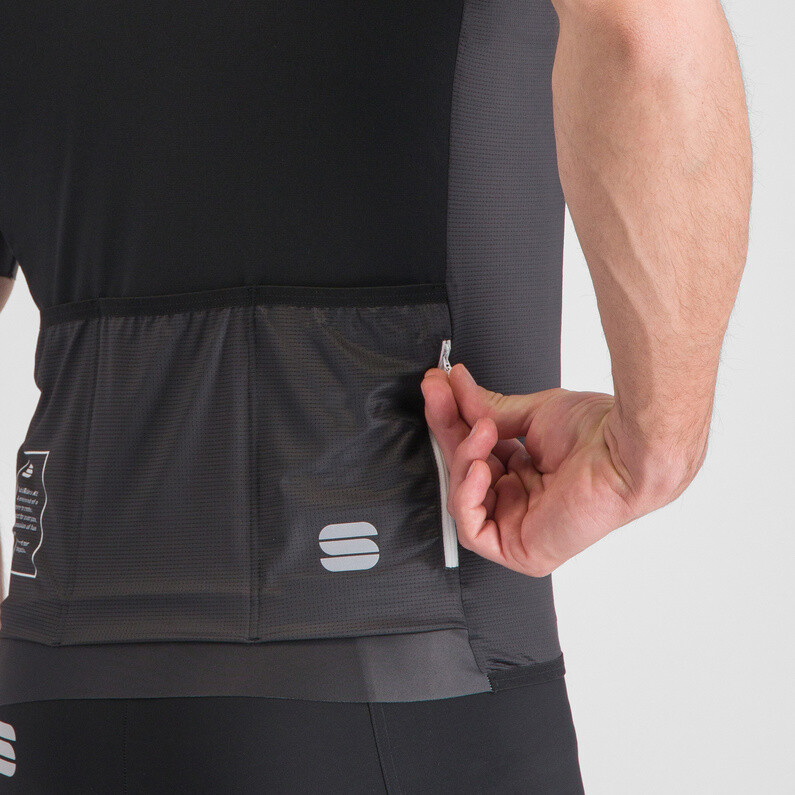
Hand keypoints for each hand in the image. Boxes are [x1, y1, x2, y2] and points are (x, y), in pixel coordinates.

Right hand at [421, 363, 705, 576]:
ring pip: (465, 499)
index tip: (440, 389)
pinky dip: (467, 496)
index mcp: (528, 472)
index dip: (454, 421)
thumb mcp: (532, 414)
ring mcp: (522, 525)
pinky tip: (477, 467)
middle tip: (440, 395)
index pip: (475, 452)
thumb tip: (456, 390)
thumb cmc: (598, 434)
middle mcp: (523, 499)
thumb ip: (490, 410)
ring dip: (464, 459)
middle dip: (450, 430)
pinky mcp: (523, 550)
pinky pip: (473, 531)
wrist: (624, 449)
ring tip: (482, 430)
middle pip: (465, 471)